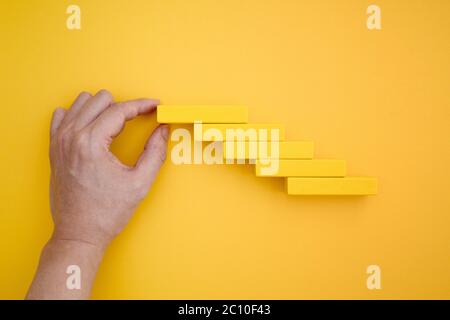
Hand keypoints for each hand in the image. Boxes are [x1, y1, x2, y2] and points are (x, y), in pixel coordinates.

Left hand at [49, 90, 167, 248]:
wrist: (79, 233)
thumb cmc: (106, 213)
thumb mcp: (139, 184)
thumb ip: (155, 152)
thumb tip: (162, 130)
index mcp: (91, 143)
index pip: (120, 110)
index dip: (142, 105)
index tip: (155, 105)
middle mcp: (71, 137)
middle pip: (100, 99)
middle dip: (123, 106)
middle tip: (138, 120)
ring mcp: (58, 141)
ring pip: (81, 102)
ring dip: (102, 108)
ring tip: (116, 124)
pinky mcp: (54, 148)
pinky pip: (62, 115)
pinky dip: (80, 115)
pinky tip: (93, 127)